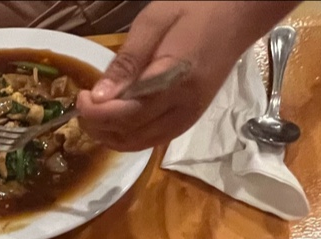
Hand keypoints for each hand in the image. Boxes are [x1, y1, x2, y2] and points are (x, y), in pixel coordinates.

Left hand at [77, 1, 246, 150]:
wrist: (239, 14)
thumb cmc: (196, 9)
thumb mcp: (154, 22)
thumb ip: (127, 61)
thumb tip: (100, 96)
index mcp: (175, 79)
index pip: (127, 113)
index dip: (97, 113)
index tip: (81, 98)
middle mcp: (184, 107)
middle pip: (130, 135)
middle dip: (98, 126)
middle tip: (84, 105)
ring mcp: (189, 117)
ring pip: (139, 144)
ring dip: (111, 136)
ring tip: (96, 113)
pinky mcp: (190, 120)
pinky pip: (152, 140)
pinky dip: (128, 137)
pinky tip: (116, 120)